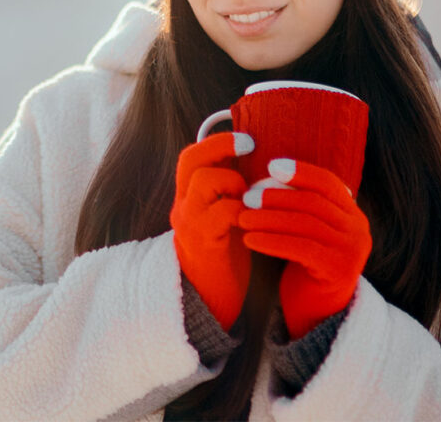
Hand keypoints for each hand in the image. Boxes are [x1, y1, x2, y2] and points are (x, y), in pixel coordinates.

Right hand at [170, 131, 254, 331]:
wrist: (210, 302)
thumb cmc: (224, 254)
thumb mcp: (224, 214)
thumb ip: (231, 189)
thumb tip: (258, 157)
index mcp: (187, 196)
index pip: (192, 155)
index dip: (218, 140)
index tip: (248, 139)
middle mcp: (182, 205)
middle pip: (191, 159)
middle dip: (222, 146)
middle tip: (250, 146)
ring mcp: (189, 223)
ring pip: (204, 181)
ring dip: (234, 181)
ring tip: (250, 197)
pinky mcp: (202, 242)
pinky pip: (223, 212)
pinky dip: (244, 209)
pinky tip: (256, 218)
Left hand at [238, 157, 371, 339]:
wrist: (316, 313)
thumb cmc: (305, 265)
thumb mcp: (308, 230)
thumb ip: (300, 205)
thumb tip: (270, 171)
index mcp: (353, 214)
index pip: (327, 182)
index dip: (300, 171)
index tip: (271, 166)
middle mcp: (358, 229)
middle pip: (313, 202)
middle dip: (276, 196)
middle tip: (247, 196)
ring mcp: (352, 250)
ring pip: (305, 223)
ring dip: (269, 218)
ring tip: (243, 217)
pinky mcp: (339, 270)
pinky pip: (300, 247)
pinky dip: (271, 241)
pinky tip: (250, 240)